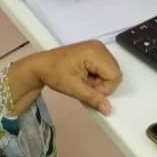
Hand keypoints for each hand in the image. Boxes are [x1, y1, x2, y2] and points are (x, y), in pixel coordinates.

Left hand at [7, 40, 122, 115]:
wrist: (41, 66)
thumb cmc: (54, 72)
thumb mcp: (73, 88)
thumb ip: (92, 98)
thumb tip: (108, 109)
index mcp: (94, 52)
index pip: (115, 76)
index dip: (104, 88)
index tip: (88, 89)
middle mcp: (99, 47)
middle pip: (115, 73)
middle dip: (102, 85)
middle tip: (84, 84)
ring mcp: (97, 48)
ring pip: (111, 72)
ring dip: (99, 81)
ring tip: (83, 80)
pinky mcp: (95, 51)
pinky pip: (105, 68)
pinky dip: (97, 76)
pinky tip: (85, 76)